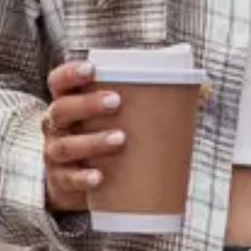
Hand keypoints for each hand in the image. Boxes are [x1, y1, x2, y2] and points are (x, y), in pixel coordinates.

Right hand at [41, 59, 125, 212]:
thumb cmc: (102, 137)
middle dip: (88, 104)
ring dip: (92, 141)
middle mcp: (55, 125)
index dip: (70, 73)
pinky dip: (82, 178)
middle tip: (117, 101)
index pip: (58, 82)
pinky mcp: (60, 179)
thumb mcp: (112, 118)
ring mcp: (54, 153)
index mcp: (67, 103)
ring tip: (120, 139)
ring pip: (65, 145)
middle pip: (62, 109)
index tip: (92, 69)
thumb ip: (139, 102)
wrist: (79, 181)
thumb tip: (195, 90)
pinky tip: (99, 176)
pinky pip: (67, 178)